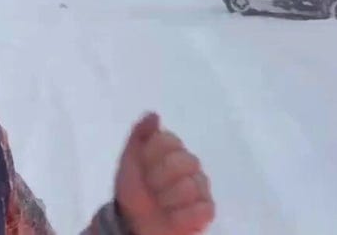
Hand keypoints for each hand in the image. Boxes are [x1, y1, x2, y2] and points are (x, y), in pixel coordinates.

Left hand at [113, 112, 214, 234]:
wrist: (134, 221)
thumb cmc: (134, 188)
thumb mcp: (130, 160)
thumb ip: (140, 134)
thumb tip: (154, 115)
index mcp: (172, 149)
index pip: (168, 141)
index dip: (150, 156)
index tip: (142, 167)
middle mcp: (190, 164)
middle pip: (182, 162)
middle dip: (159, 179)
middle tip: (150, 188)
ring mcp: (201, 187)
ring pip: (189, 187)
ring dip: (167, 200)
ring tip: (160, 204)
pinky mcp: (207, 210)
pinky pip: (201, 209)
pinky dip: (182, 217)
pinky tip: (172, 216)